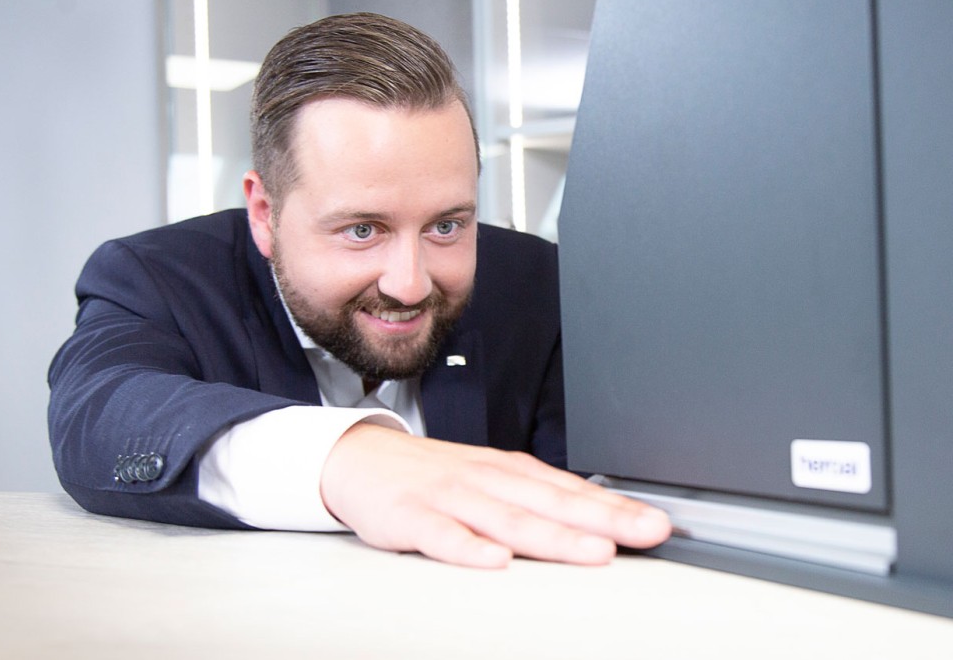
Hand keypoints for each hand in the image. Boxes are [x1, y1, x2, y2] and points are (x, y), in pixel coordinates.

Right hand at [319, 423, 671, 567]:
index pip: (571, 491)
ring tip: (594, 551)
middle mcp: (486, 480)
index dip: (616, 508)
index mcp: (508, 472)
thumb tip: (595, 522)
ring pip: (507, 518)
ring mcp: (449, 497)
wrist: (360, 457)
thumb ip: (534, 500)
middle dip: (604, 520)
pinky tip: (494, 560)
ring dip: (554, 536)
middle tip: (648, 533)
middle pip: (551, 503)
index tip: (657, 524)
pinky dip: (468, 547)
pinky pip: (442, 536)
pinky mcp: (411, 516)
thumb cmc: (433, 474)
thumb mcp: (489, 478)